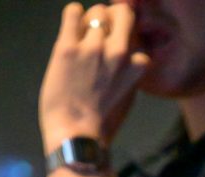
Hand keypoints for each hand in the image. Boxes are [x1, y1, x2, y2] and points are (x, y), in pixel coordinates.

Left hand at [39, 4, 149, 150]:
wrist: (77, 137)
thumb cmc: (101, 125)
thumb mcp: (127, 98)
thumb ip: (129, 74)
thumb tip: (125, 58)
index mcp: (136, 66)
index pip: (136, 35)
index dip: (124, 36)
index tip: (115, 42)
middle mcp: (118, 52)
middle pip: (120, 13)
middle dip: (110, 17)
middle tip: (99, 30)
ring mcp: (93, 47)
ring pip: (96, 12)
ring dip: (90, 21)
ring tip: (82, 37)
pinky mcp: (68, 46)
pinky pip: (73, 12)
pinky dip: (73, 15)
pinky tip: (71, 27)